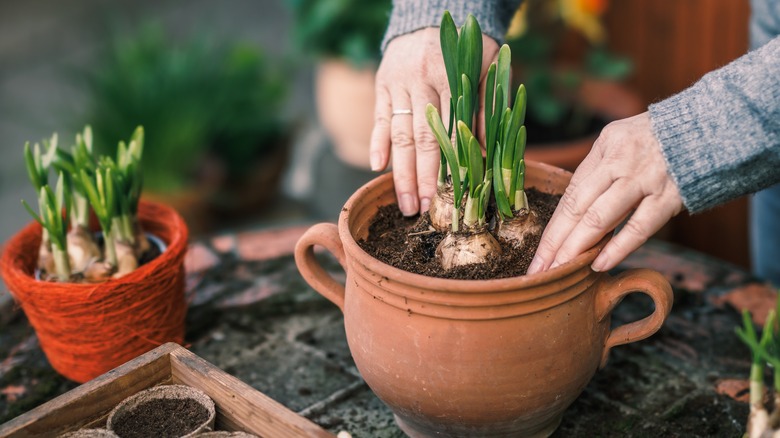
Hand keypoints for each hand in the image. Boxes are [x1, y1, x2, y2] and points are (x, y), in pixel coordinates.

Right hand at [370, 28, 498, 215]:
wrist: (432, 15)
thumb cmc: (468, 46)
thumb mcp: (486, 69)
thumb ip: (485, 107)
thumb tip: (487, 151)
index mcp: (450, 77)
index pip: (451, 132)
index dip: (451, 166)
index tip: (453, 196)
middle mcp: (421, 82)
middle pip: (422, 139)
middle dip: (422, 179)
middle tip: (423, 211)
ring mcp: (398, 84)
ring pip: (399, 134)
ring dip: (400, 172)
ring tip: (404, 202)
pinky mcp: (383, 84)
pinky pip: (379, 118)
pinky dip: (377, 142)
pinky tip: (376, 167)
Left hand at [527, 112, 683, 273]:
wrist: (713, 126)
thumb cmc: (660, 140)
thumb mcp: (622, 141)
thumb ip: (599, 172)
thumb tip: (575, 214)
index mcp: (605, 148)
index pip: (570, 194)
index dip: (552, 228)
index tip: (537, 255)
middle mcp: (620, 162)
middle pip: (577, 207)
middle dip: (555, 243)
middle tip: (538, 270)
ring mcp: (645, 179)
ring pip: (602, 217)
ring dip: (577, 247)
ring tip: (560, 270)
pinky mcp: (671, 195)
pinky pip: (639, 226)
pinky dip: (618, 247)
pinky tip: (599, 265)